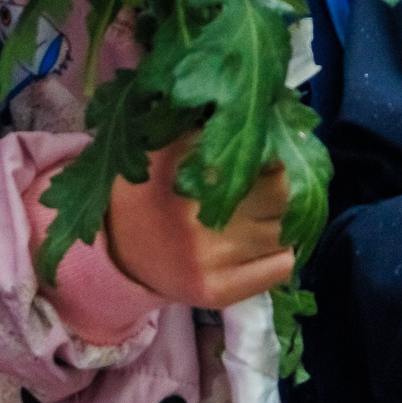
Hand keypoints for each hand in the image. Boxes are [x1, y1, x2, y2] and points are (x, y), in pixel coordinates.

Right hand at [103, 137, 295, 308]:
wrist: (116, 250)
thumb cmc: (151, 186)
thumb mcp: (167, 141)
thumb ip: (212, 124)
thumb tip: (273, 111)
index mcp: (183, 165)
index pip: (265, 152)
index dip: (274, 150)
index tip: (269, 151)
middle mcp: (196, 213)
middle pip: (283, 192)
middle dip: (283, 185)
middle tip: (267, 185)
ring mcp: (208, 257)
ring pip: (285, 230)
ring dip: (283, 220)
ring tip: (262, 215)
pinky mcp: (216, 291)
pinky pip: (281, 267)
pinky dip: (281, 252)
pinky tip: (260, 244)